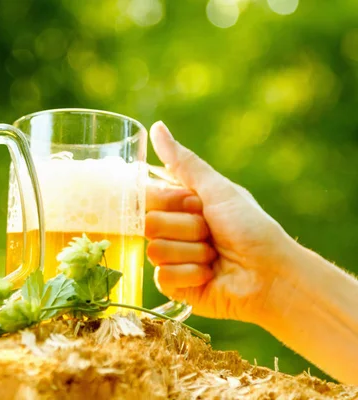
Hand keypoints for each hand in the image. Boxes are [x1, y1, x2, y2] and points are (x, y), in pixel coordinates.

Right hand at [145, 121, 297, 323]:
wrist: (271, 274)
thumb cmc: (249, 227)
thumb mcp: (217, 190)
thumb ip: (183, 162)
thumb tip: (157, 127)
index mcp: (179, 206)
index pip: (147, 198)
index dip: (171, 202)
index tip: (197, 205)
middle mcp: (171, 231)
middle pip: (149, 225)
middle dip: (187, 229)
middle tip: (211, 233)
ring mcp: (171, 259)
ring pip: (155, 251)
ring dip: (192, 253)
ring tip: (214, 256)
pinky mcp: (174, 286)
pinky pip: (163, 277)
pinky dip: (191, 274)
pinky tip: (210, 275)